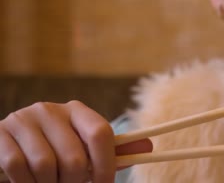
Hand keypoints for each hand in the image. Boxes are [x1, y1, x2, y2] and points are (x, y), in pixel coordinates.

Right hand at [0, 101, 143, 182]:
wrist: (12, 142)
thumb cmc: (56, 147)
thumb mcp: (83, 146)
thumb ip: (112, 150)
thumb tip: (148, 147)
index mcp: (77, 111)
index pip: (102, 133)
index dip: (107, 165)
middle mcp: (50, 110)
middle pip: (75, 157)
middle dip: (75, 182)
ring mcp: (24, 119)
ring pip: (46, 165)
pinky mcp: (1, 132)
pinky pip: (18, 166)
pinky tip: (30, 182)